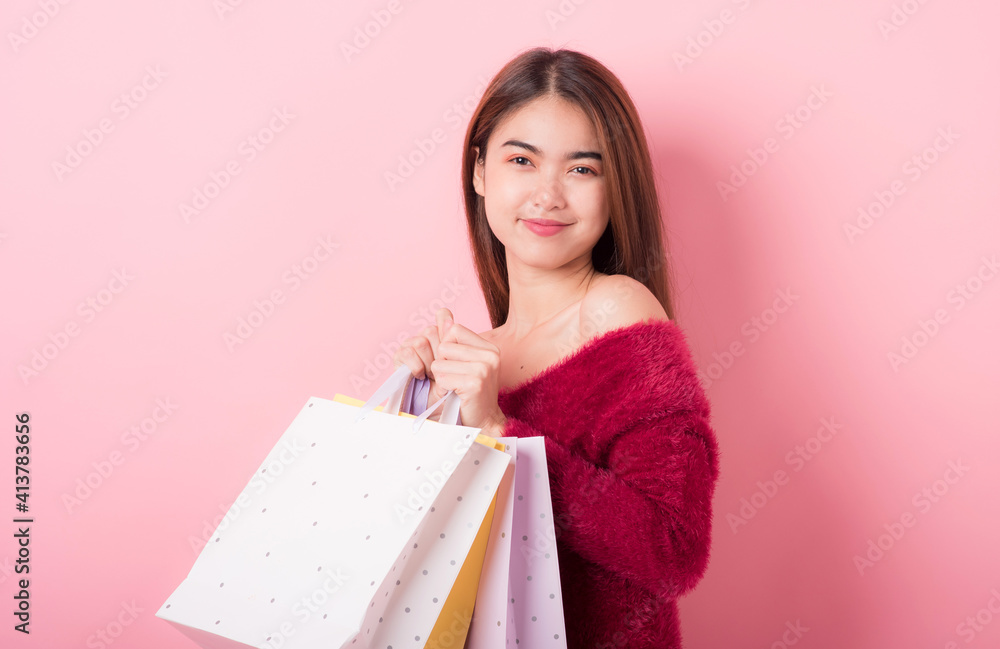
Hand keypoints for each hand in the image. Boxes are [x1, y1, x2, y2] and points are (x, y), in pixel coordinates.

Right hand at [392, 320, 449, 415]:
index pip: (443, 315)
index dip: (447, 329)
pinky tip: (420, 376)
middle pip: (432, 330)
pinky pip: (408, 353)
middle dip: (440, 354)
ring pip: (420, 342)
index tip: (451, 349)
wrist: (438, 407)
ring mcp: (411, 345)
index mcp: (442, 334)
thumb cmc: (451, 386)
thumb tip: (449, 319)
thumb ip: (455, 343)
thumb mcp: (459, 365)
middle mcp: (425, 337)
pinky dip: (416, 366)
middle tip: (442, 370)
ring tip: (432, 376)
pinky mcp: (399, 357)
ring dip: (428, 363)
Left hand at [429, 308, 507, 435]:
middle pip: (445, 346)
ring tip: (455, 388)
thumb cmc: (470, 394)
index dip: (447, 347)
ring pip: (440, 362)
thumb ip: (454, 338)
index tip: (455, 365)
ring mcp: (484, 368)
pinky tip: (454, 395)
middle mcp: (490, 355)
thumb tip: (442, 312)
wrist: (483, 422)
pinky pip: (442, 377)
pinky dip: (442, 388)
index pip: (454, 330)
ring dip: (441, 378)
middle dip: (442, 364)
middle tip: (455, 380)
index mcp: (489, 348)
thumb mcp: (464, 362)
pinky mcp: (475, 383)